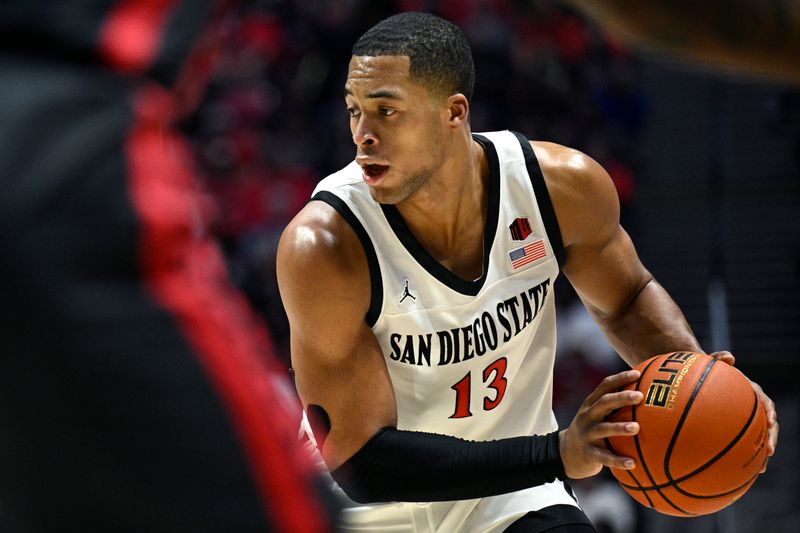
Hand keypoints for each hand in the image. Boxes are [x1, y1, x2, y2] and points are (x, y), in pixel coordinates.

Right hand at [559, 370, 642, 478]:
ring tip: (636, 428)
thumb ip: (616, 407)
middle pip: (604, 403)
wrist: (566, 454)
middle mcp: (588, 416)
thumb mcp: (597, 416)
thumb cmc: (591, 431)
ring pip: (603, 429)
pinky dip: (618, 460)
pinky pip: (605, 457)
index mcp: (591, 405)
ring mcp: (587, 435)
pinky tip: (633, 463)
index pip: (605, 386)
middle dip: (621, 398)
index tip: (638, 373)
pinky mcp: (588, 453)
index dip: (620, 378)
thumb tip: (648, 396)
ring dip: (620, 427)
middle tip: (639, 396)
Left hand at [710, 351, 777, 471]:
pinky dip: (740, 457)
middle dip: (770, 438)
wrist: (698, 377)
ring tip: (761, 470)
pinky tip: (735, 473)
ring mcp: (742, 419)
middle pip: (767, 425)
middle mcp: (750, 407)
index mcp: (749, 392)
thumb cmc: (705, 370)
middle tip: (769, 451)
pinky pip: (739, 444)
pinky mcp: (732, 429)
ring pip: (756, 438)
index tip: (770, 420)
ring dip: (761, 454)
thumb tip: (729, 356)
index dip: (769, 411)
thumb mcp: (710, 361)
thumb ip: (718, 358)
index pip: (765, 402)